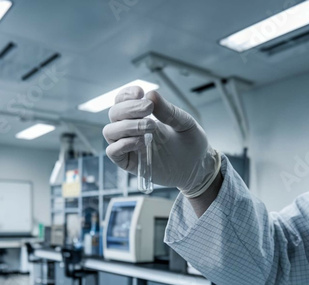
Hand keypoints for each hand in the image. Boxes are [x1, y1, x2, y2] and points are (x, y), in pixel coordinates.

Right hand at [103, 85, 219, 197]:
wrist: (198, 168)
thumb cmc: (191, 144)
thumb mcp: (184, 123)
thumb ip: (168, 111)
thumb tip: (151, 94)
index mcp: (142, 116)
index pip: (122, 101)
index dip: (126, 95)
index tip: (140, 93)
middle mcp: (132, 130)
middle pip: (114, 114)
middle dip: (129, 108)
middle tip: (148, 109)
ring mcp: (130, 147)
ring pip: (110, 132)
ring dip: (126, 126)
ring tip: (150, 127)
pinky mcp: (131, 163)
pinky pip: (113, 152)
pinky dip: (122, 144)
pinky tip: (141, 142)